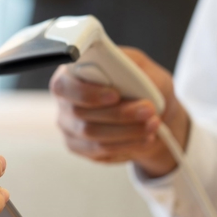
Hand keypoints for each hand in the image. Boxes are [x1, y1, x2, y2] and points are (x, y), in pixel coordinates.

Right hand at [50, 46, 190, 177]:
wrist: (148, 111)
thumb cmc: (140, 83)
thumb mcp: (140, 65)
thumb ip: (130, 64)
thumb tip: (125, 70)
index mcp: (70, 76)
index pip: (63, 86)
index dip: (86, 92)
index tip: (115, 95)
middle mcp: (65, 103)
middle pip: (81, 114)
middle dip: (118, 114)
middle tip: (148, 110)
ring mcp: (70, 129)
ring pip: (93, 137)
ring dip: (127, 132)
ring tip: (153, 125)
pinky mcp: (81, 148)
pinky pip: (101, 151)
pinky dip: (127, 145)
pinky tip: (145, 138)